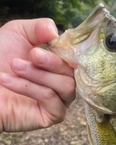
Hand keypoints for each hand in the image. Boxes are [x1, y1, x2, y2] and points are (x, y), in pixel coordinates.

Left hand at [0, 18, 75, 132]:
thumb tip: (56, 32)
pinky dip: (30, 88)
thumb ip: (39, 28)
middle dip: (51, 62)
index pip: (76, 59)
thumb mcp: (18, 33)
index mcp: (60, 66)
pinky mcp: (52, 116)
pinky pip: (52, 100)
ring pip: (67, 87)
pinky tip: (9, 81)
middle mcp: (63, 84)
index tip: (49, 41)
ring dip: (39, 75)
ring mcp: (60, 101)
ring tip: (15, 66)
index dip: (67, 51)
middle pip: (73, 74)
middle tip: (31, 55)